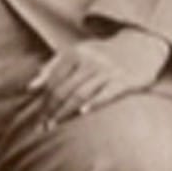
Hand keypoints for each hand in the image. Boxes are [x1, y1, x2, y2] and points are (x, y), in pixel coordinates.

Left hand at [27, 30, 169, 125]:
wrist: (141, 43)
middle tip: (42, 127)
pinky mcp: (125, 80)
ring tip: (54, 126)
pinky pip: (107, 93)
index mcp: (76, 53)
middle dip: (51, 109)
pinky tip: (82, 113)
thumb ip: (53, 67)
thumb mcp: (78, 53)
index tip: (36, 117)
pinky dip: (93, 103)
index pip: (54, 79)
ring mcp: (108, 70)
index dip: (43, 99)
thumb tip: (30, 88)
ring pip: (81, 93)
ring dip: (65, 111)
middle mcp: (91, 60)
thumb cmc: (103, 53)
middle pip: (64, 88)